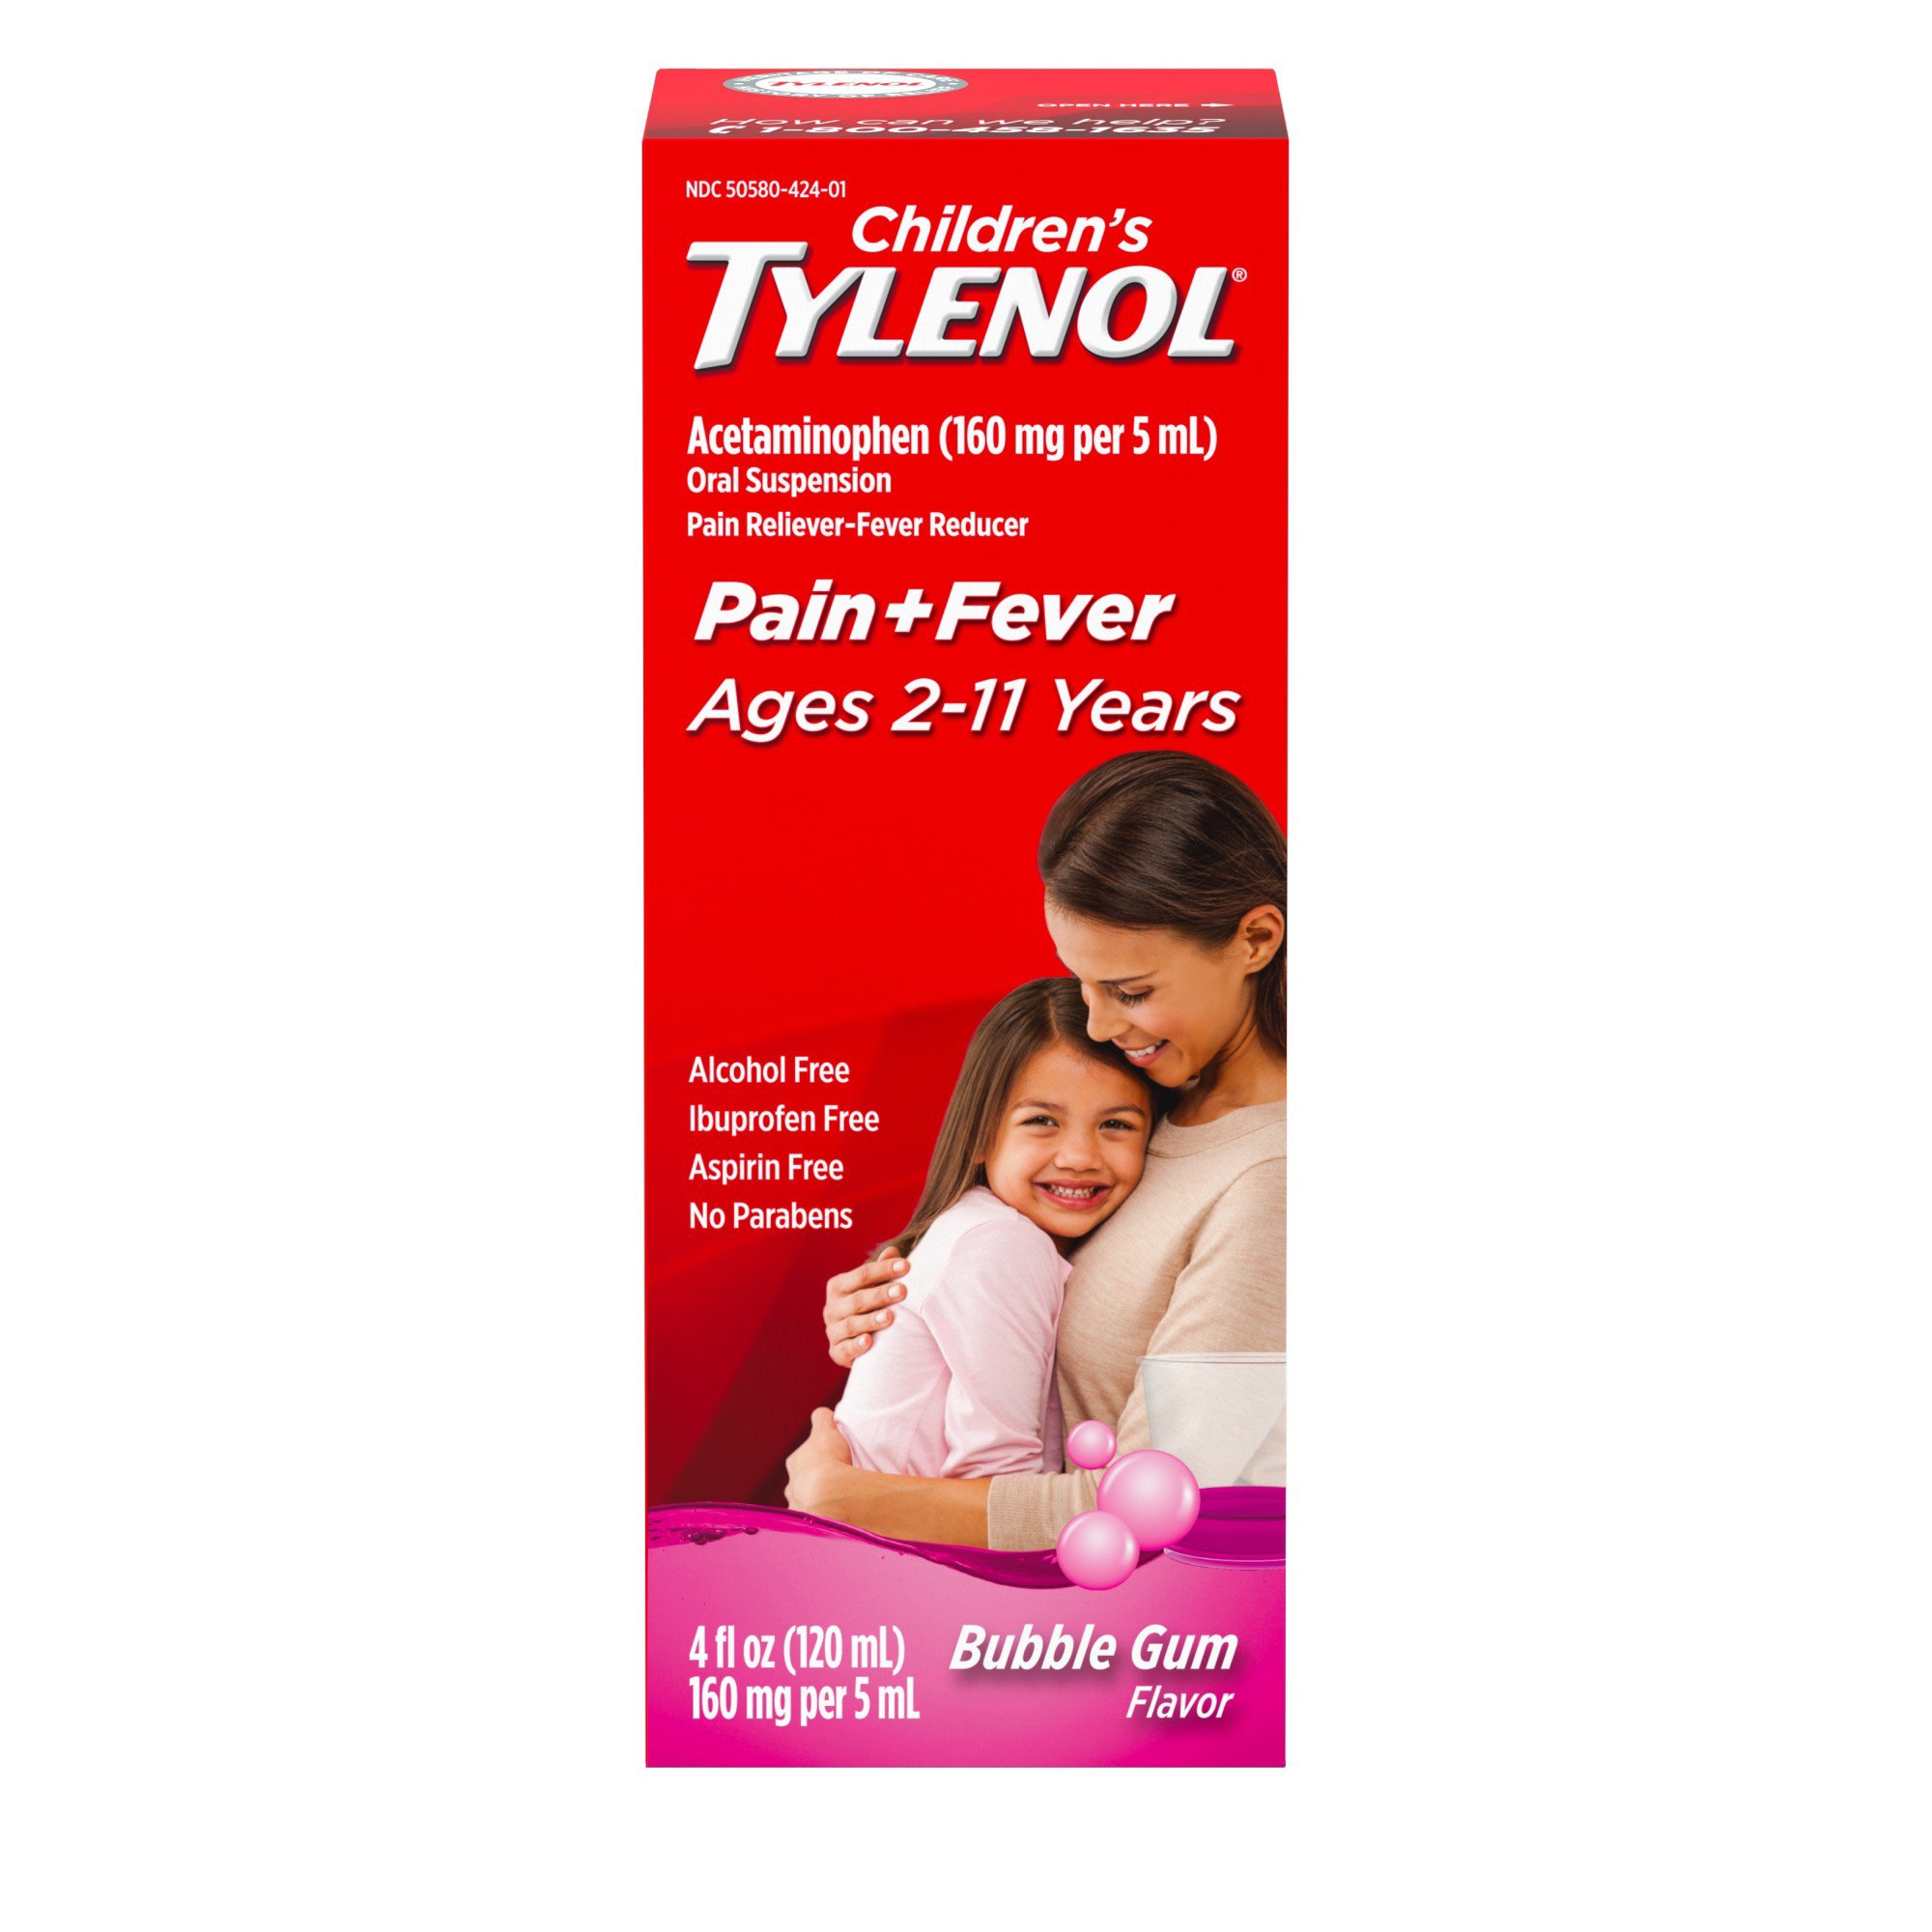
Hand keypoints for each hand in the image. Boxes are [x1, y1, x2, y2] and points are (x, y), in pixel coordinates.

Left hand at [785, 1407, 854, 1517]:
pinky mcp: (809, 1526)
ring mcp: (799, 1508)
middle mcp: (791, 1486)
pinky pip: (817, 1522)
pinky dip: (824, 1518)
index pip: (803, 1457)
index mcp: (794, 1462)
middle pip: (802, 1482)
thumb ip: (822, 1418)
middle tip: (835, 1480)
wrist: (831, 1495)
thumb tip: (822, 1413)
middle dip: (814, 1481)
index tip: (830, 1458)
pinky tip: (836, 1517)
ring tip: (837, 1501)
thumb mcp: (826, 1430)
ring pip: (806, 1503)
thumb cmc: (829, 1460)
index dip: (817, 1457)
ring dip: (818, 1502)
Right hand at [823, 1247, 909, 1366]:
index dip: (884, 1269)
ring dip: (871, 1320)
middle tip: (903, 1291)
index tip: (907, 1266)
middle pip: (857, 1299)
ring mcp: (833, 1330)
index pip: (862, 1274)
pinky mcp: (836, 1351)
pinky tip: (869, 1341)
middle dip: (881, 1294)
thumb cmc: (866, 1306)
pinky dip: (856, 1346)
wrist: (852, 1339)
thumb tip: (892, 1251)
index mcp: (838, 1286)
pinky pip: (845, 1349)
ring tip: (891, 1317)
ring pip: (851, 1324)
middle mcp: (832, 1308)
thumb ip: (881, 1272)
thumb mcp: (872, 1288)